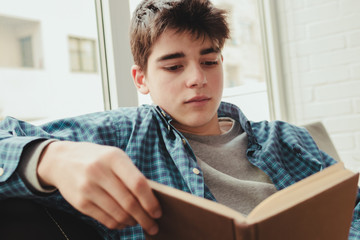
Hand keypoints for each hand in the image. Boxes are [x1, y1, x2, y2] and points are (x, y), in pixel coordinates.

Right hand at [37, 141, 160, 234]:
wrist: (61, 160)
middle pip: (129, 203)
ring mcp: (88, 188)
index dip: (150, 201)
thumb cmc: (97, 159)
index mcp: (114, 158)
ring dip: (132, 222)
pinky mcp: (80, 202)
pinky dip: (118, 225)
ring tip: (139, 223)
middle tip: (153, 226)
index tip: (158, 212)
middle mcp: (99, 172)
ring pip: (118, 214)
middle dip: (145, 218)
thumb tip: (151, 200)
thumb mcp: (114, 157)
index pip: (138, 184)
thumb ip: (131, 174)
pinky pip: (105, 220)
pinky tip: (124, 223)